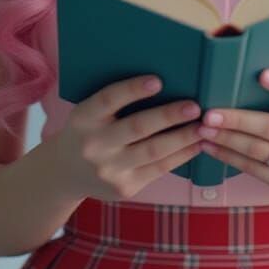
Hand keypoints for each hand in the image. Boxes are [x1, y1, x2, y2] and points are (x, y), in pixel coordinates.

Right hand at [54, 74, 202, 201]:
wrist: (65, 173)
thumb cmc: (88, 130)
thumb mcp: (89, 112)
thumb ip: (115, 101)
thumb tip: (163, 83)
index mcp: (83, 118)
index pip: (108, 100)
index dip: (132, 90)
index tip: (158, 80)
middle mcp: (94, 145)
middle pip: (137, 127)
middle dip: (169, 116)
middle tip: (194, 106)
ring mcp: (109, 170)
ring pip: (153, 151)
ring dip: (183, 137)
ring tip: (203, 125)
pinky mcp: (124, 188)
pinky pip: (159, 169)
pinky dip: (181, 155)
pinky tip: (196, 144)